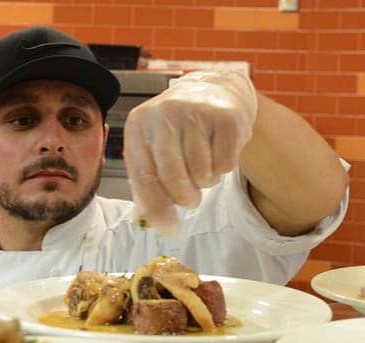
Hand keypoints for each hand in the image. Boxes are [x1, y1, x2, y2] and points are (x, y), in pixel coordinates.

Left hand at [123, 70, 257, 235]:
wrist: (215, 90)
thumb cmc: (178, 130)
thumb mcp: (153, 150)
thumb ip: (146, 186)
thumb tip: (144, 222)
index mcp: (138, 125)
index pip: (144, 176)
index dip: (156, 208)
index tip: (169, 230)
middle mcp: (164, 114)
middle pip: (173, 178)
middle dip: (185, 199)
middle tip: (191, 200)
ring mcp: (195, 112)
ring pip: (202, 173)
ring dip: (206, 182)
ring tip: (204, 166)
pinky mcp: (226, 116)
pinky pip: (225, 164)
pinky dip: (224, 168)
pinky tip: (219, 151)